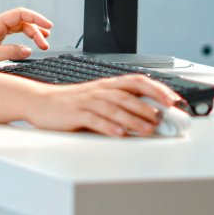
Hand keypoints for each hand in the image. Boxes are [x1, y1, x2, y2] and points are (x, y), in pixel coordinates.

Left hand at [0, 7, 51, 68]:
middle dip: (36, 29)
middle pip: (22, 21)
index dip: (36, 17)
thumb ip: (8, 52)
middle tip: (46, 43)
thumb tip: (28, 50)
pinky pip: (14, 37)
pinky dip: (25, 40)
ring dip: (32, 34)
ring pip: (19, 29)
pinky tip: (30, 46)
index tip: (48, 25)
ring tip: (43, 44)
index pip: (19, 14)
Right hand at [27, 74, 182, 136]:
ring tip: (149, 129)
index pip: (137, 81)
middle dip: (149, 105)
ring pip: (114, 107)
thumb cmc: (70, 103)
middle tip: (165, 118)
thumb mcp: (97, 100)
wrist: (40, 102)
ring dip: (133, 118)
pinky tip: (120, 133)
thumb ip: (120, 106)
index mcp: (107, 85)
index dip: (157, 89)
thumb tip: (149, 117)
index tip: (173, 100)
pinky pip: (95, 119)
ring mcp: (87, 101)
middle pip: (128, 94)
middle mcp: (100, 90)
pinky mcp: (75, 113)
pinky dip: (108, 126)